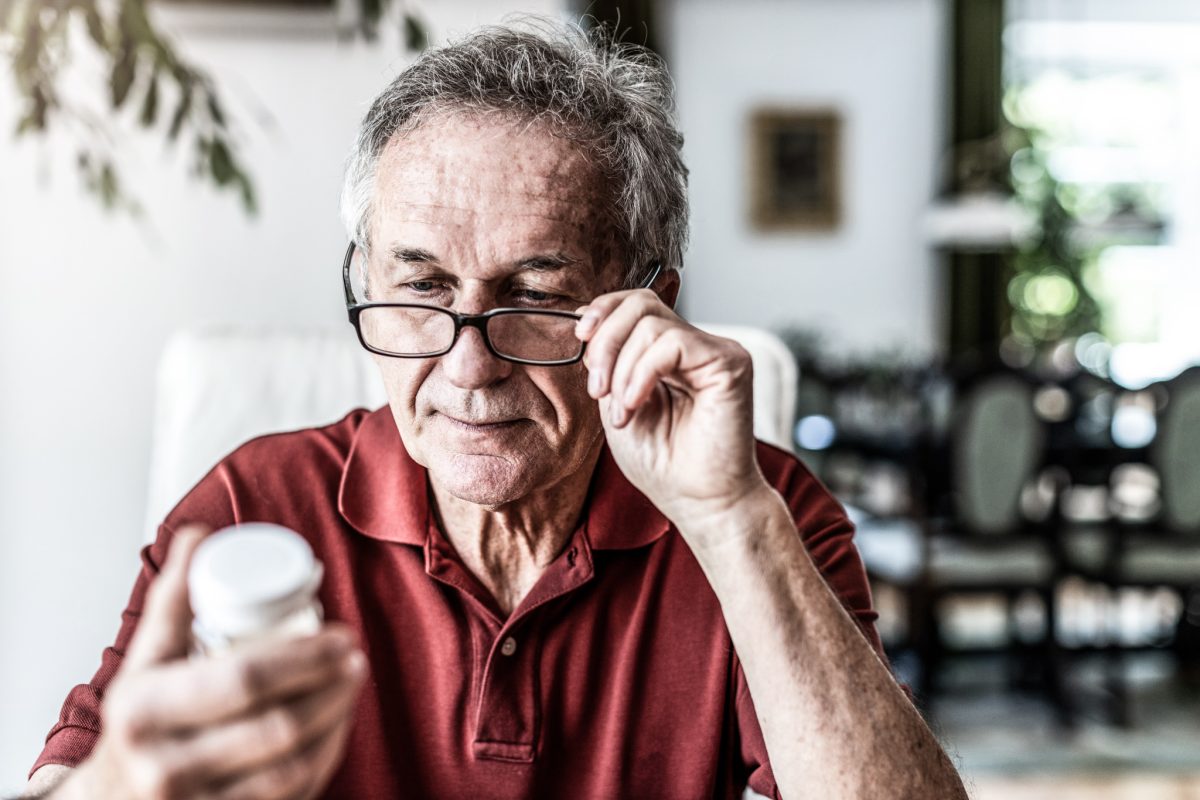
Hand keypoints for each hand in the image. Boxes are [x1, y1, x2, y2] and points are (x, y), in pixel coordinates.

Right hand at [59, 526, 366, 799]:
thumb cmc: (137, 722)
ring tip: (353, 685)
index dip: (305, 656)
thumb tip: (198, 534)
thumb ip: (172, 599)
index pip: (243, 678)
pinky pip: (292, 797)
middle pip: (277, 726)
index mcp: (144, 711)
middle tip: (355, 656)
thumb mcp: (144, 661)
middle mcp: (165, 767)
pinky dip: (323, 760)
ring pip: (291, 767)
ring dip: (336, 721)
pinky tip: (337, 729)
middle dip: (331, 687)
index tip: (340, 634)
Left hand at [575, 288, 769, 542]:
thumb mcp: (617, 402)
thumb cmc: (663, 463)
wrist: (699, 502)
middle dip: (605, 342)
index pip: (636, 303)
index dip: (603, 310)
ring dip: (622, 370)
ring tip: (621, 412)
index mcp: (669, 352)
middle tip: (596, 388)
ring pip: (652, 324)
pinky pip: (672, 344)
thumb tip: (585, 321)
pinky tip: (635, 406)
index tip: (580, 339)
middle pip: (640, 304)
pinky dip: (642, 374)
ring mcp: (715, 351)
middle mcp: (695, 345)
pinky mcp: (730, 362)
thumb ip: (609, 362)